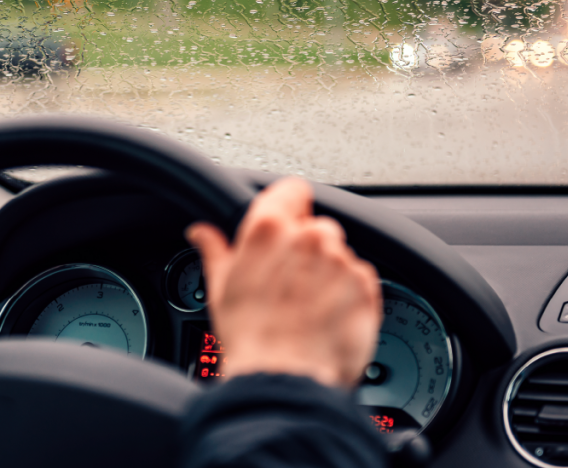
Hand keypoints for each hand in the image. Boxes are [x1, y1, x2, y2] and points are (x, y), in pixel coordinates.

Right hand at [187, 177, 381, 388]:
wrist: (284, 379)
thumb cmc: (250, 338)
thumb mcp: (220, 289)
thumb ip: (215, 251)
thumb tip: (201, 233)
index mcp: (270, 229)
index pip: (291, 189)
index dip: (289, 206)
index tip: (285, 223)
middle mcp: (310, 238)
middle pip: (315, 227)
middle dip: (306, 249)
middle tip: (288, 283)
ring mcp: (341, 261)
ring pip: (338, 254)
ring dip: (328, 273)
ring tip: (307, 308)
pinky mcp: (365, 286)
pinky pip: (359, 279)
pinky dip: (348, 294)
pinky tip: (326, 318)